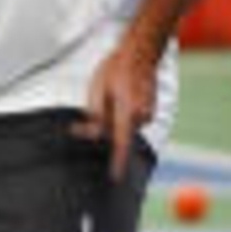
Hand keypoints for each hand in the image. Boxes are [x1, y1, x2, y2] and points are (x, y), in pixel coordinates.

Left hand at [73, 38, 159, 181]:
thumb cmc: (115, 69)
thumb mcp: (97, 90)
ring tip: (105, 97)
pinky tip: (117, 96)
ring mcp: (149, 113)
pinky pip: (131, 119)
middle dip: (100, 131)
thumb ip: (96, 115)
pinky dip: (121, 115)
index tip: (114, 178)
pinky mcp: (150, 109)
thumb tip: (93, 134)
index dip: (117, 162)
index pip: (122, 144)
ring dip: (111, 121)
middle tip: (79, 125)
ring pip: (124, 126)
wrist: (140, 52)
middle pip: (118, 134)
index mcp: (128, 112)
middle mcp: (142, 116)